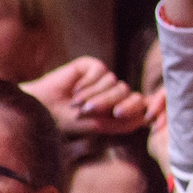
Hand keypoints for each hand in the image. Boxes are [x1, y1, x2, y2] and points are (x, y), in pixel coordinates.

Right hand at [22, 57, 148, 138]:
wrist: (42, 109)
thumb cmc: (71, 121)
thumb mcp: (101, 126)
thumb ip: (126, 122)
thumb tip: (149, 117)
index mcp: (120, 106)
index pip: (142, 103)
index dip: (138, 107)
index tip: (123, 114)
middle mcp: (115, 91)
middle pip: (128, 93)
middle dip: (108, 104)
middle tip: (88, 111)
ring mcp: (104, 78)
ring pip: (116, 83)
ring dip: (95, 96)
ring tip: (76, 104)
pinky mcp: (92, 66)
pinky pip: (102, 72)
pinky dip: (88, 84)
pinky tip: (74, 90)